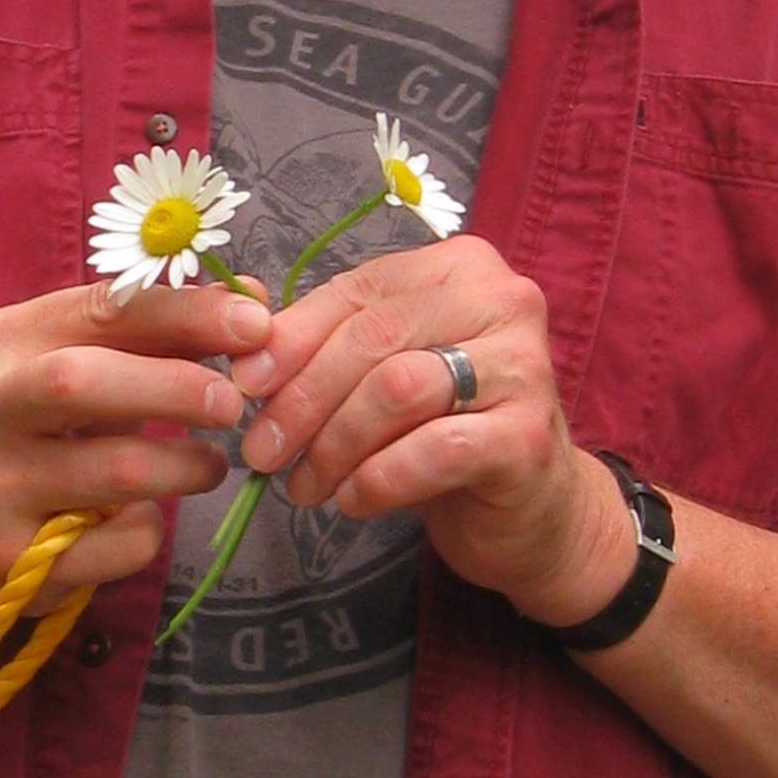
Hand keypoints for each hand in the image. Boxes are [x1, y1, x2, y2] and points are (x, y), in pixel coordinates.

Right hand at [0, 279, 271, 615]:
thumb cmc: (32, 422)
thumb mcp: (68, 361)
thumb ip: (152, 330)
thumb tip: (253, 307)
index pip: (97, 309)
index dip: (184, 312)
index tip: (254, 322)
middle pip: (80, 384)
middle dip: (175, 387)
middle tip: (232, 402)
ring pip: (116, 472)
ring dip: (187, 465)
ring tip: (209, 463)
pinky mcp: (15, 565)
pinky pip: (119, 543)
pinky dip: (151, 526)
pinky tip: (144, 515)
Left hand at [229, 236, 631, 623]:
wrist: (533, 510)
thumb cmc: (446, 431)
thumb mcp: (381, 375)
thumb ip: (323, 345)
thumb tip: (243, 353)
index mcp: (459, 267)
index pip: (357, 292)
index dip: (291, 340)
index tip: (244, 386)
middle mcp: (502, 299)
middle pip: (372, 338)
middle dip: (303, 399)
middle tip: (262, 452)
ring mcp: (525, 365)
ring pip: (398, 389)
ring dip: (334, 444)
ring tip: (304, 485)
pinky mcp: (529, 435)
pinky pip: (434, 449)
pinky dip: (379, 478)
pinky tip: (354, 500)